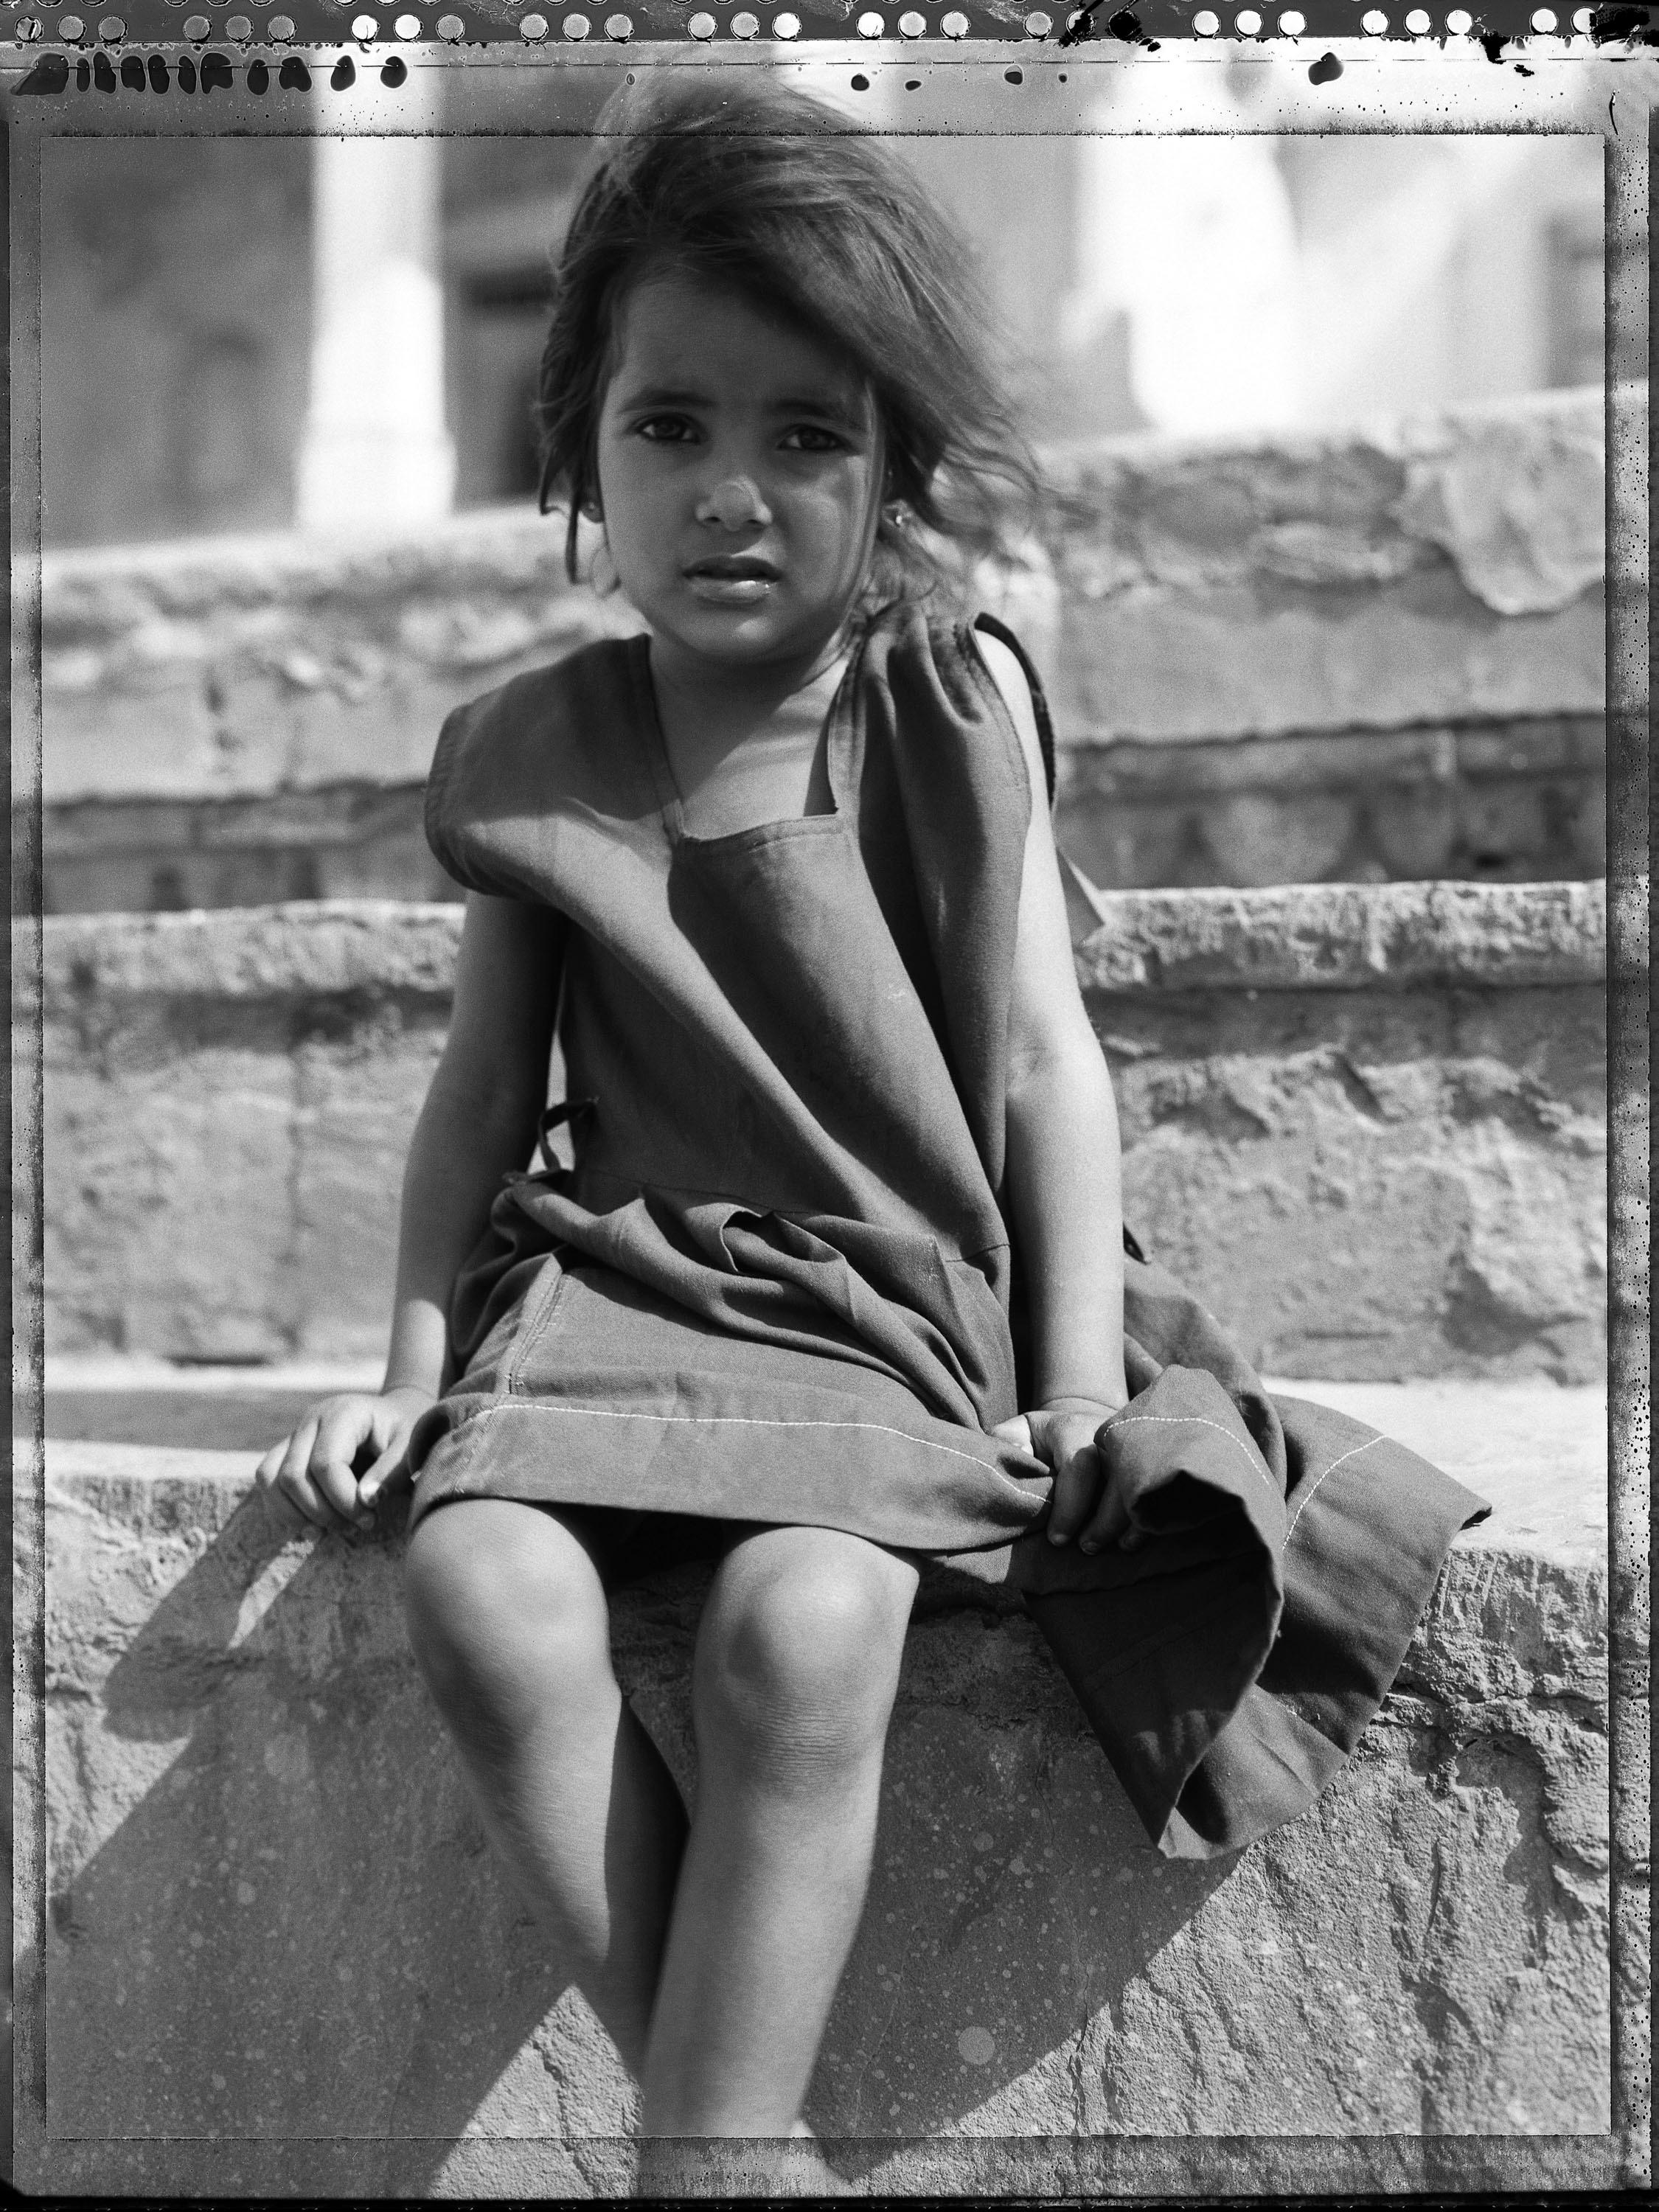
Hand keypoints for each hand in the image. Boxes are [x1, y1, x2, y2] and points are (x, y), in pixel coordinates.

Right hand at [255, 1386, 433, 1535]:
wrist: (394, 1419)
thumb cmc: (404, 1435)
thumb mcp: (410, 1448)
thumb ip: (391, 1472)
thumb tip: (365, 1500)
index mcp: (343, 1413)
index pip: (325, 1464)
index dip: (343, 1500)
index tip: (369, 1519)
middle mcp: (311, 1419)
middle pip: (294, 1476)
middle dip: (323, 1512)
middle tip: (357, 1525)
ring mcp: (294, 1434)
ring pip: (271, 1480)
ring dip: (298, 1515)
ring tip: (333, 1528)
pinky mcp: (286, 1451)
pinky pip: (266, 1482)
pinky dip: (283, 1510)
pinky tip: (313, 1525)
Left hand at [994, 1395, 1141, 1554]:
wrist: (1086, 1425)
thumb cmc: (1046, 1438)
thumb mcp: (1022, 1432)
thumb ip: (1007, 1443)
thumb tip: (1009, 1465)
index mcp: (1073, 1427)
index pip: (1080, 1464)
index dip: (1070, 1506)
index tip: (1057, 1539)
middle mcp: (1110, 1436)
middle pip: (1118, 1477)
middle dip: (1103, 1521)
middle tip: (1085, 1547)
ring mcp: (1136, 1451)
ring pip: (1142, 1488)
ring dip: (1128, 1525)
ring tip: (1110, 1548)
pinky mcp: (1152, 1467)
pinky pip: (1160, 1495)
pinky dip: (1148, 1522)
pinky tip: (1131, 1542)